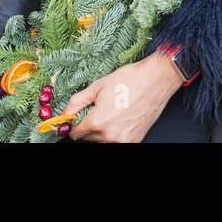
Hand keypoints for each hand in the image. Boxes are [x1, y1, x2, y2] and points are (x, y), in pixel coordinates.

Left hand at [62, 52, 181, 142]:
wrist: (156, 79)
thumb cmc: (130, 79)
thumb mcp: (98, 87)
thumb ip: (77, 102)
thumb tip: (64, 113)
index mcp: (98, 122)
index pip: (75, 134)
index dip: (73, 124)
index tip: (75, 118)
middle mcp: (110, 136)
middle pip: (88, 138)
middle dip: (88, 126)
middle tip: (97, 109)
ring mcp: (123, 140)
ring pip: (102, 141)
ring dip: (101, 130)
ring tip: (111, 111)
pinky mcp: (134, 141)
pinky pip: (116, 141)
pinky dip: (114, 132)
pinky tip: (120, 117)